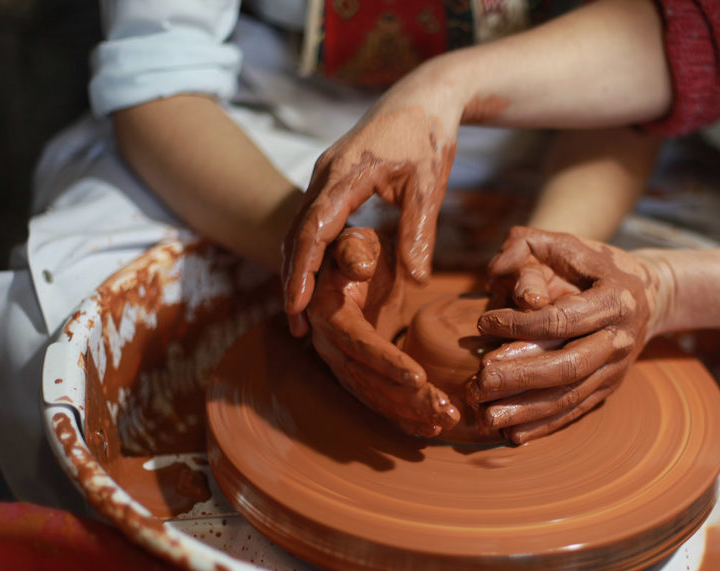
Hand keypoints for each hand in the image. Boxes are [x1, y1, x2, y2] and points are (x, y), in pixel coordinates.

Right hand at [283, 88, 462, 336]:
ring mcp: (325, 176)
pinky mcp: (332, 181)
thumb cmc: (428, 136)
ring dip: (296, 269)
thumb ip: (418, 232)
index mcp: (345, 174)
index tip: (297, 305)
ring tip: (299, 313)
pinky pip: (312, 220)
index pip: (314, 229)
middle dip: (291, 279)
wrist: (423, 97)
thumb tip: (416, 281)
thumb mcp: (428, 185)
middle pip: (297, 233)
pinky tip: (314, 279)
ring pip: (299, 228)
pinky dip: (309, 252)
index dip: (303, 270)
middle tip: (294, 325)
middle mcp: (325, 175)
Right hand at [307, 227, 459, 437]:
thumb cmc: (358, 248)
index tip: (419, 378)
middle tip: (445, 410)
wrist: (348, 266)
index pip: (358, 343)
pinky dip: (403, 416)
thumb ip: (356, 250)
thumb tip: (359, 266)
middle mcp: (329, 343)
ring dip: (410, 412)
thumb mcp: (358, 240)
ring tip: (446, 421)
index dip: (386, 362)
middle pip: (367, 378)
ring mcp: (340, 362)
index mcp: (327, 312)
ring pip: (374, 394)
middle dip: (406, 398)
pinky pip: (378, 399)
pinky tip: (431, 429)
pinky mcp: (356, 372)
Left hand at [468, 225, 660, 443]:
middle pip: (567, 366)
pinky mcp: (607, 391)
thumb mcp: (566, 243)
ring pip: (569, 397)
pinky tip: (509, 434)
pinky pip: (574, 413)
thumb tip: (495, 273)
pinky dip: (542, 426)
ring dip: (525, 410)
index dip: (520, 324)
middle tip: (479, 381)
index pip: (562, 319)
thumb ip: (526, 245)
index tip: (483, 324)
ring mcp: (615, 370)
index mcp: (613, 301)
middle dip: (519, 377)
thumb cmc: (595, 266)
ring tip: (486, 415)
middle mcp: (618, 340)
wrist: (650, 296)